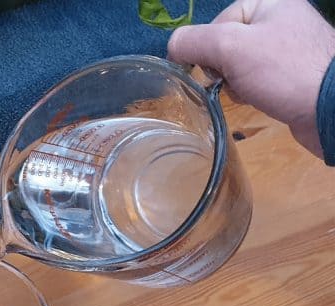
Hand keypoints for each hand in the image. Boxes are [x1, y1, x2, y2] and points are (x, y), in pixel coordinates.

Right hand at [167, 0, 334, 157]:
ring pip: (237, 65)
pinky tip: (260, 99)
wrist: (333, 109)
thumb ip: (193, 41)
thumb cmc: (284, 72)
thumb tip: (172, 48)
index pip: (215, 23)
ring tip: (250, 92)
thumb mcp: (230, 48)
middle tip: (235, 80)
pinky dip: (251, 92)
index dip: (209, 48)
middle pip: (225, 45)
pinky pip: (255, 80)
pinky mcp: (291, 74)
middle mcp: (280, 19)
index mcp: (269, 2)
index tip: (219, 67)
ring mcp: (287, 48)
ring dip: (235, 83)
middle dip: (223, 68)